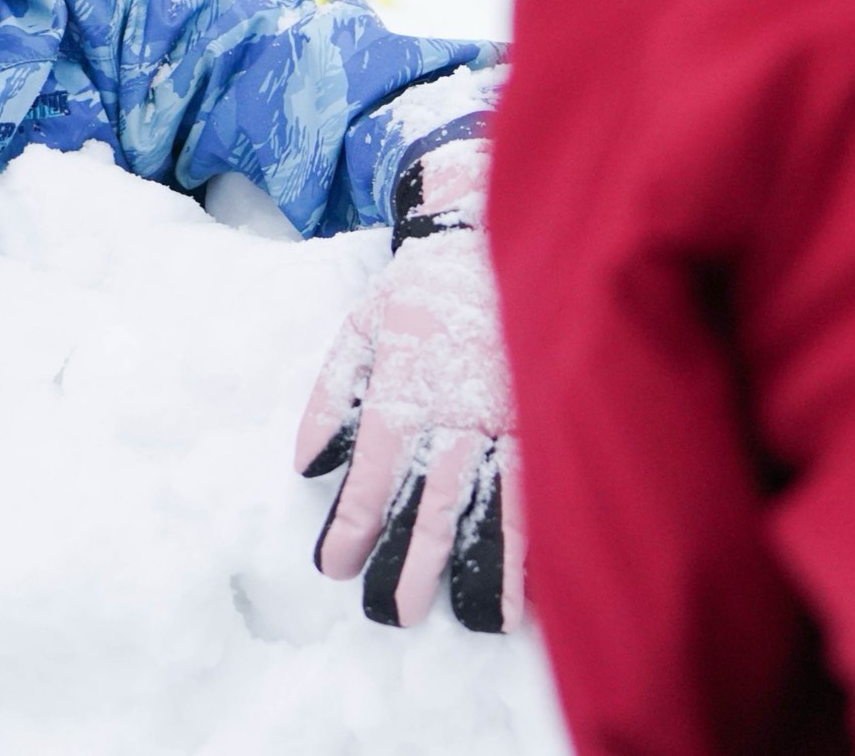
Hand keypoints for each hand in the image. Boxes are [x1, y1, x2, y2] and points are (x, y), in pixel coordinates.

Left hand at [296, 133, 523, 632]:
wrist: (489, 232)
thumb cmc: (421, 286)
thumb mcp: (359, 328)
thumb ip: (330, 398)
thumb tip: (306, 468)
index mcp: (404, 392)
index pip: (373, 481)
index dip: (352, 531)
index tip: (336, 567)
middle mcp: (456, 413)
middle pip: (432, 509)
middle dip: (413, 569)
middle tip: (395, 614)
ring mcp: (510, 414)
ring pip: (497, 508)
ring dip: (487, 569)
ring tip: (480, 622)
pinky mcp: (548, 411)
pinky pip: (546, 482)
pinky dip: (544, 533)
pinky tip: (543, 574)